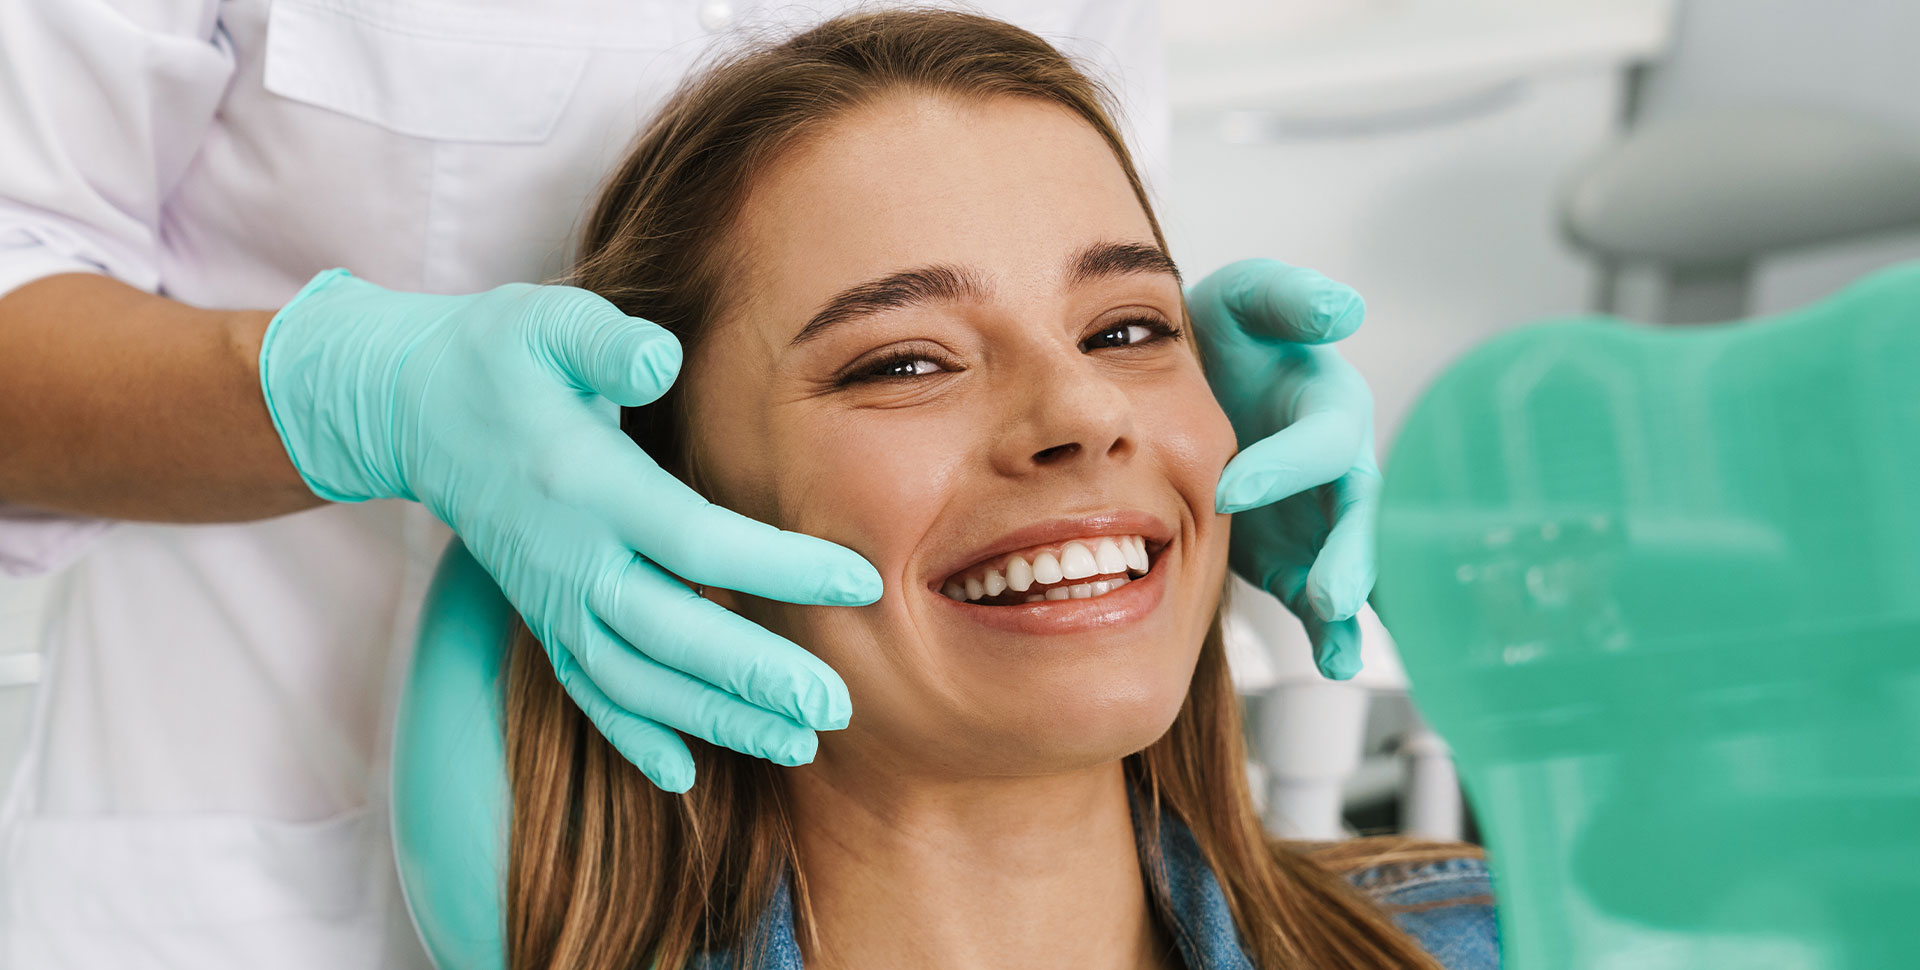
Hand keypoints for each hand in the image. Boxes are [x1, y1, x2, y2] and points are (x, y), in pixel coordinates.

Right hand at [260, 270, 881, 790]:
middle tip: (836, 706)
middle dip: (754, 676)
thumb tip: (663, 360)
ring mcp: (552, 596)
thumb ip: (606, 344)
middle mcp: (569, 554)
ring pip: (636, 678)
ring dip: (714, 719)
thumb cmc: (503, 355)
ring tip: (797, 745)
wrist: (412, 407)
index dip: (779, 565)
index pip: (696, 536)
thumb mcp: (549, 323)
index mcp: (588, 483)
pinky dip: (632, 735)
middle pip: (670, 631)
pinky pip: (587, 690)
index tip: (859, 582)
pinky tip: (685, 774)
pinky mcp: (543, 616)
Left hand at [1188, 259, 1379, 679]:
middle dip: (1352, 554)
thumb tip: (1342, 308)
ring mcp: (1324, 520)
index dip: (1283, 464)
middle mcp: (1340, 469)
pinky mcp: (1301, 558)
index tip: (1229, 490)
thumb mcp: (1248, 300)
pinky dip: (1332, 633)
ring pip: (1355, 565)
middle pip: (1361, 514)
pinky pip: (1324, 602)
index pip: (1320, 441)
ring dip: (1352, 606)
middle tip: (1334, 594)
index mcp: (1330, 408)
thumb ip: (1288, 298)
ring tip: (1343, 649)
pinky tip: (1335, 663)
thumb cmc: (1231, 338)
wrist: (1198, 387)